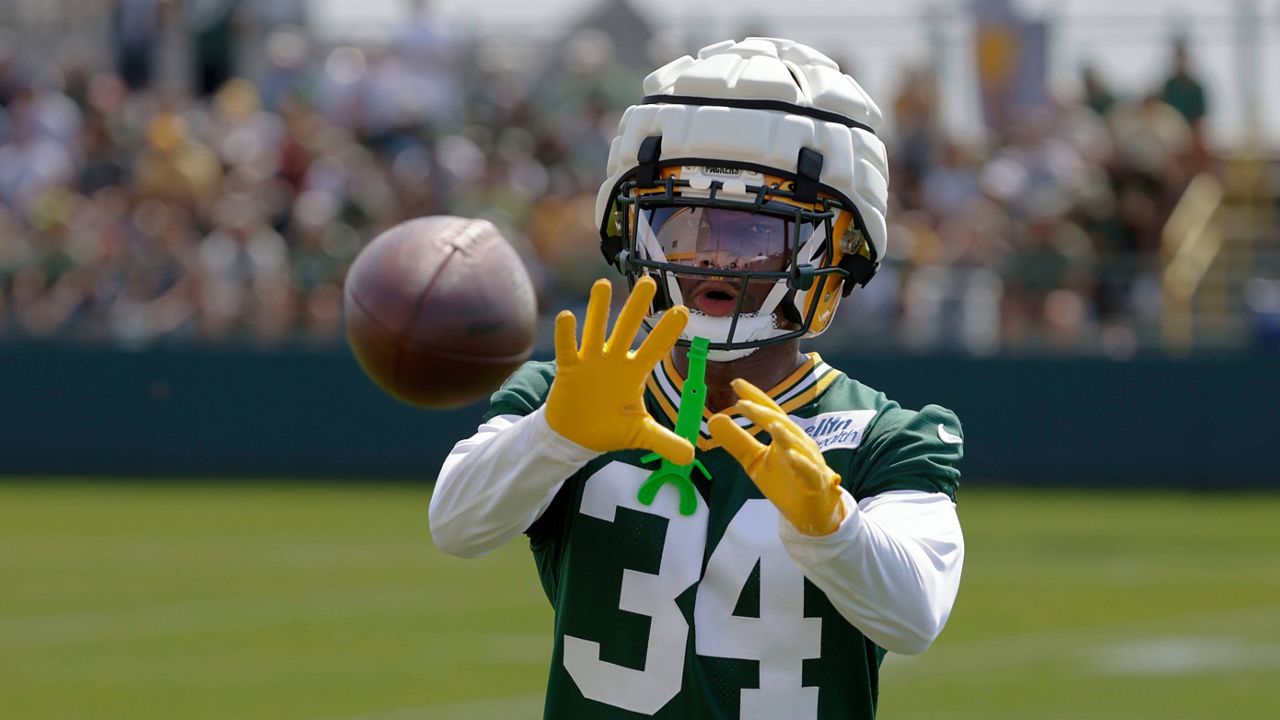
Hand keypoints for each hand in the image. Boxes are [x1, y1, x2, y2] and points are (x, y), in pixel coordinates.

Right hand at [545, 277, 693, 464]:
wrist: (576, 437)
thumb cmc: (609, 428)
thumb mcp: (640, 435)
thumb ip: (665, 442)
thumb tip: (692, 457)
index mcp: (634, 373)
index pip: (655, 349)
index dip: (667, 331)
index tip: (681, 311)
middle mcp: (614, 361)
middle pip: (627, 329)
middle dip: (637, 307)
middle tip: (649, 282)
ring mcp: (591, 362)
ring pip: (596, 330)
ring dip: (598, 309)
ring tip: (604, 285)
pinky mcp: (569, 370)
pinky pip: (567, 349)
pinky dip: (567, 334)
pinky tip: (567, 317)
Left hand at [708, 379, 846, 535]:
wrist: (811, 512)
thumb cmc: (784, 481)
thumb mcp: (754, 461)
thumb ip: (736, 441)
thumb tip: (714, 419)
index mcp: (784, 435)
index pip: (768, 411)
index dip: (754, 396)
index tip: (735, 383)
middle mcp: (798, 443)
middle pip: (781, 423)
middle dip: (763, 412)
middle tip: (742, 403)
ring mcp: (809, 461)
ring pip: (797, 444)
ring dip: (784, 433)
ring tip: (770, 423)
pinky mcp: (815, 483)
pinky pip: (809, 471)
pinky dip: (801, 463)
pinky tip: (790, 456)